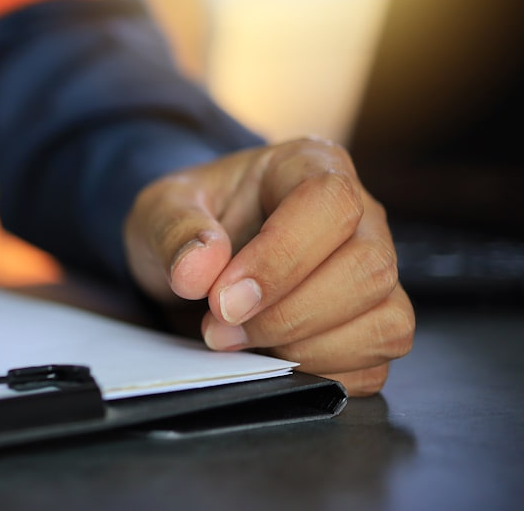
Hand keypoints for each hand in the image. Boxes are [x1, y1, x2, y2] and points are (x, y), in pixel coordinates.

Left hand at [124, 138, 413, 395]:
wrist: (196, 261)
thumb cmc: (190, 224)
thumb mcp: (160, 211)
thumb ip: (174, 230)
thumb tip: (200, 268)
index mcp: (309, 167)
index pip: (330, 204)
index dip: (281, 258)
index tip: (223, 299)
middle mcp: (360, 217)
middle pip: (368, 269)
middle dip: (288, 315)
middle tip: (220, 327)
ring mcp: (374, 274)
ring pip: (384, 322)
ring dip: (305, 349)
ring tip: (241, 343)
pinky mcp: (373, 326)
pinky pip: (375, 365)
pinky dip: (323, 375)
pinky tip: (271, 360)